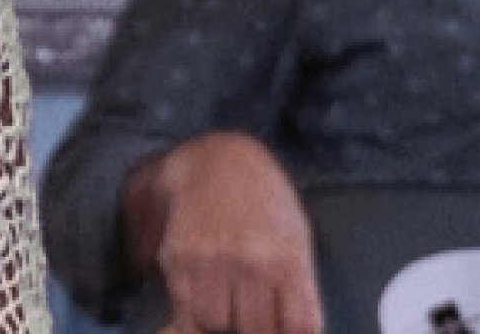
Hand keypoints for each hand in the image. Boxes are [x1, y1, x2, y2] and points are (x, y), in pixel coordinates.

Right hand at [125, 131, 323, 333]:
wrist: (218, 162)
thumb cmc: (264, 202)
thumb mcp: (297, 237)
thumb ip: (302, 289)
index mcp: (288, 257)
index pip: (298, 327)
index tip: (284, 329)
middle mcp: (249, 262)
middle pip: (257, 331)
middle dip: (258, 329)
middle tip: (256, 317)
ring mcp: (210, 263)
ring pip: (218, 327)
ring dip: (225, 324)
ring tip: (231, 306)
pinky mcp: (177, 262)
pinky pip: (187, 316)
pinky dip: (198, 319)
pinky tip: (208, 303)